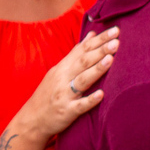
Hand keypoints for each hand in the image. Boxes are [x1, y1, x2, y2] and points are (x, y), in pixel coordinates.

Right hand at [10, 27, 118, 141]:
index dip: (99, 39)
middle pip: (83, 61)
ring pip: (82, 80)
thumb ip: (76, 54)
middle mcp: (63, 78)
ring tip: (111, 58)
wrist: (32, 119)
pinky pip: (79, 106)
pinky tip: (102, 95)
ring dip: (96, 69)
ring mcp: (64, 95)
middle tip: (117, 40)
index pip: (82, 49)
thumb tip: (92, 35)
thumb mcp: (59, 70)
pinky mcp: (66, 111)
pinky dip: (90, 100)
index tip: (114, 30)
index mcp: (63, 67)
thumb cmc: (49, 93)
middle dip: (100, 50)